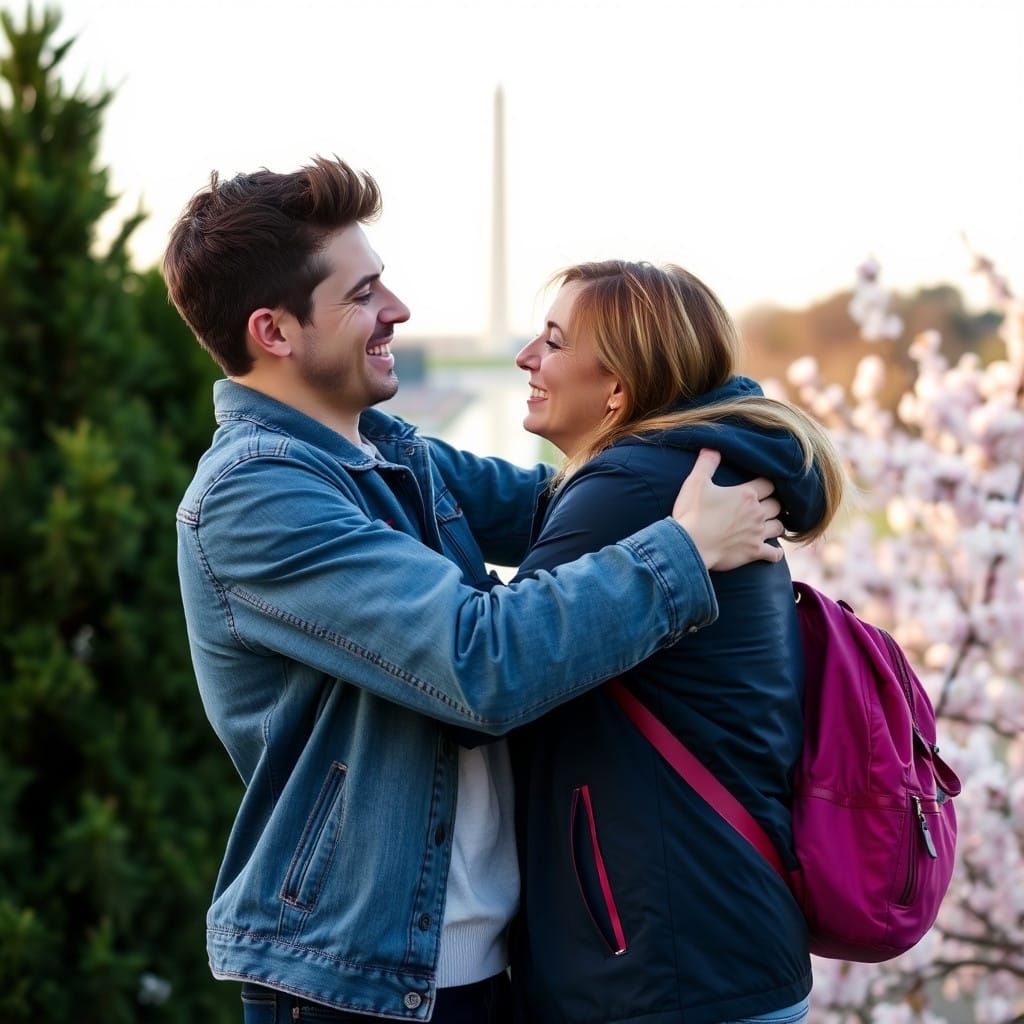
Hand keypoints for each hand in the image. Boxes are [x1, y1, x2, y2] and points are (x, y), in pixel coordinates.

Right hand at [672, 449, 783, 570]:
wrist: (689, 545)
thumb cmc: (692, 513)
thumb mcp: (695, 482)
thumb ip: (706, 463)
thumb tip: (711, 447)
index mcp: (746, 494)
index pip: (768, 484)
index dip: (765, 484)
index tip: (761, 485)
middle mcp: (756, 513)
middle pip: (777, 505)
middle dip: (772, 503)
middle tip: (764, 504)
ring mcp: (757, 534)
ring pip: (779, 527)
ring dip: (776, 524)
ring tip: (769, 523)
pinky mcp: (754, 552)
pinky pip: (774, 554)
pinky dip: (776, 553)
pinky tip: (774, 552)